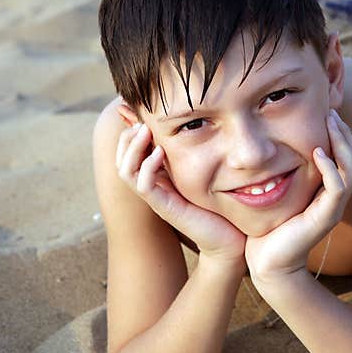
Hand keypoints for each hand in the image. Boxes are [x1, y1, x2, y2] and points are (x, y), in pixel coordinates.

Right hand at [116, 122, 246, 265]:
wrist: (230, 238)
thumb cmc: (218, 202)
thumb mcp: (203, 167)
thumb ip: (191, 149)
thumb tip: (185, 122)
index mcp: (157, 175)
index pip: (127, 151)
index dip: (131, 131)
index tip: (145, 115)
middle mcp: (151, 186)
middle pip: (121, 159)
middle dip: (127, 137)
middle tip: (142, 120)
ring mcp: (156, 198)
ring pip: (126, 171)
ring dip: (132, 148)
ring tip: (146, 131)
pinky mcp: (165, 208)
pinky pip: (143, 186)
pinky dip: (147, 167)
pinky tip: (160, 153)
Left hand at [245, 109, 351, 283]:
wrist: (267, 264)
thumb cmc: (268, 229)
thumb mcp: (276, 193)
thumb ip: (280, 172)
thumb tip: (269, 146)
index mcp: (327, 192)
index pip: (344, 156)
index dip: (339, 134)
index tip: (325, 112)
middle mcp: (335, 199)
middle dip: (344, 133)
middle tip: (331, 111)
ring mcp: (333, 208)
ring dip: (342, 144)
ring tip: (330, 123)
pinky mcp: (325, 218)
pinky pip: (338, 188)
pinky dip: (331, 168)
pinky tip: (318, 153)